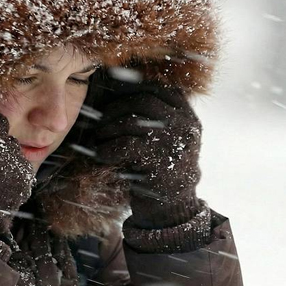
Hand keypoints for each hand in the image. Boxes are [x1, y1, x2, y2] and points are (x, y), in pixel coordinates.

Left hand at [92, 77, 202, 228]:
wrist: (173, 206)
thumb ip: (152, 111)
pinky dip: (107, 149)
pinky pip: (126, 147)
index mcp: (187, 114)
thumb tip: (117, 79)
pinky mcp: (161, 164)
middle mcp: (185, 125)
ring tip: (98, 137)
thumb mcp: (165, 135)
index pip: (159, 87)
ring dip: (108, 128)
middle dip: (115, 108)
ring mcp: (175, 144)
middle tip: (99, 121)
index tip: (111, 91)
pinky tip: (101, 154)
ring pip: (133, 122)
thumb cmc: (160, 164)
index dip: (132, 86)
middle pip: (144, 101)